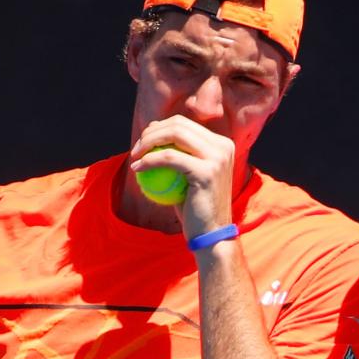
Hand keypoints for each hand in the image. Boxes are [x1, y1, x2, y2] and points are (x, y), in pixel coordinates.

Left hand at [129, 115, 235, 238]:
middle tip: (136, 149)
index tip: (143, 142)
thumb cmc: (195, 209)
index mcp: (222, 144)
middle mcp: (223, 146)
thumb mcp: (189, 177)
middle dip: (151, 132)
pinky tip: (136, 168)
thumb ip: (179, 154)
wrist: (211, 233)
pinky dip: (149, 160)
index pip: (184, 125)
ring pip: (174, 135)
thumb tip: (154, 133)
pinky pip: (169, 158)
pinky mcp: (207, 171)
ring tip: (134, 156)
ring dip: (148, 142)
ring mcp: (217, 158)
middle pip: (179, 125)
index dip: (159, 128)